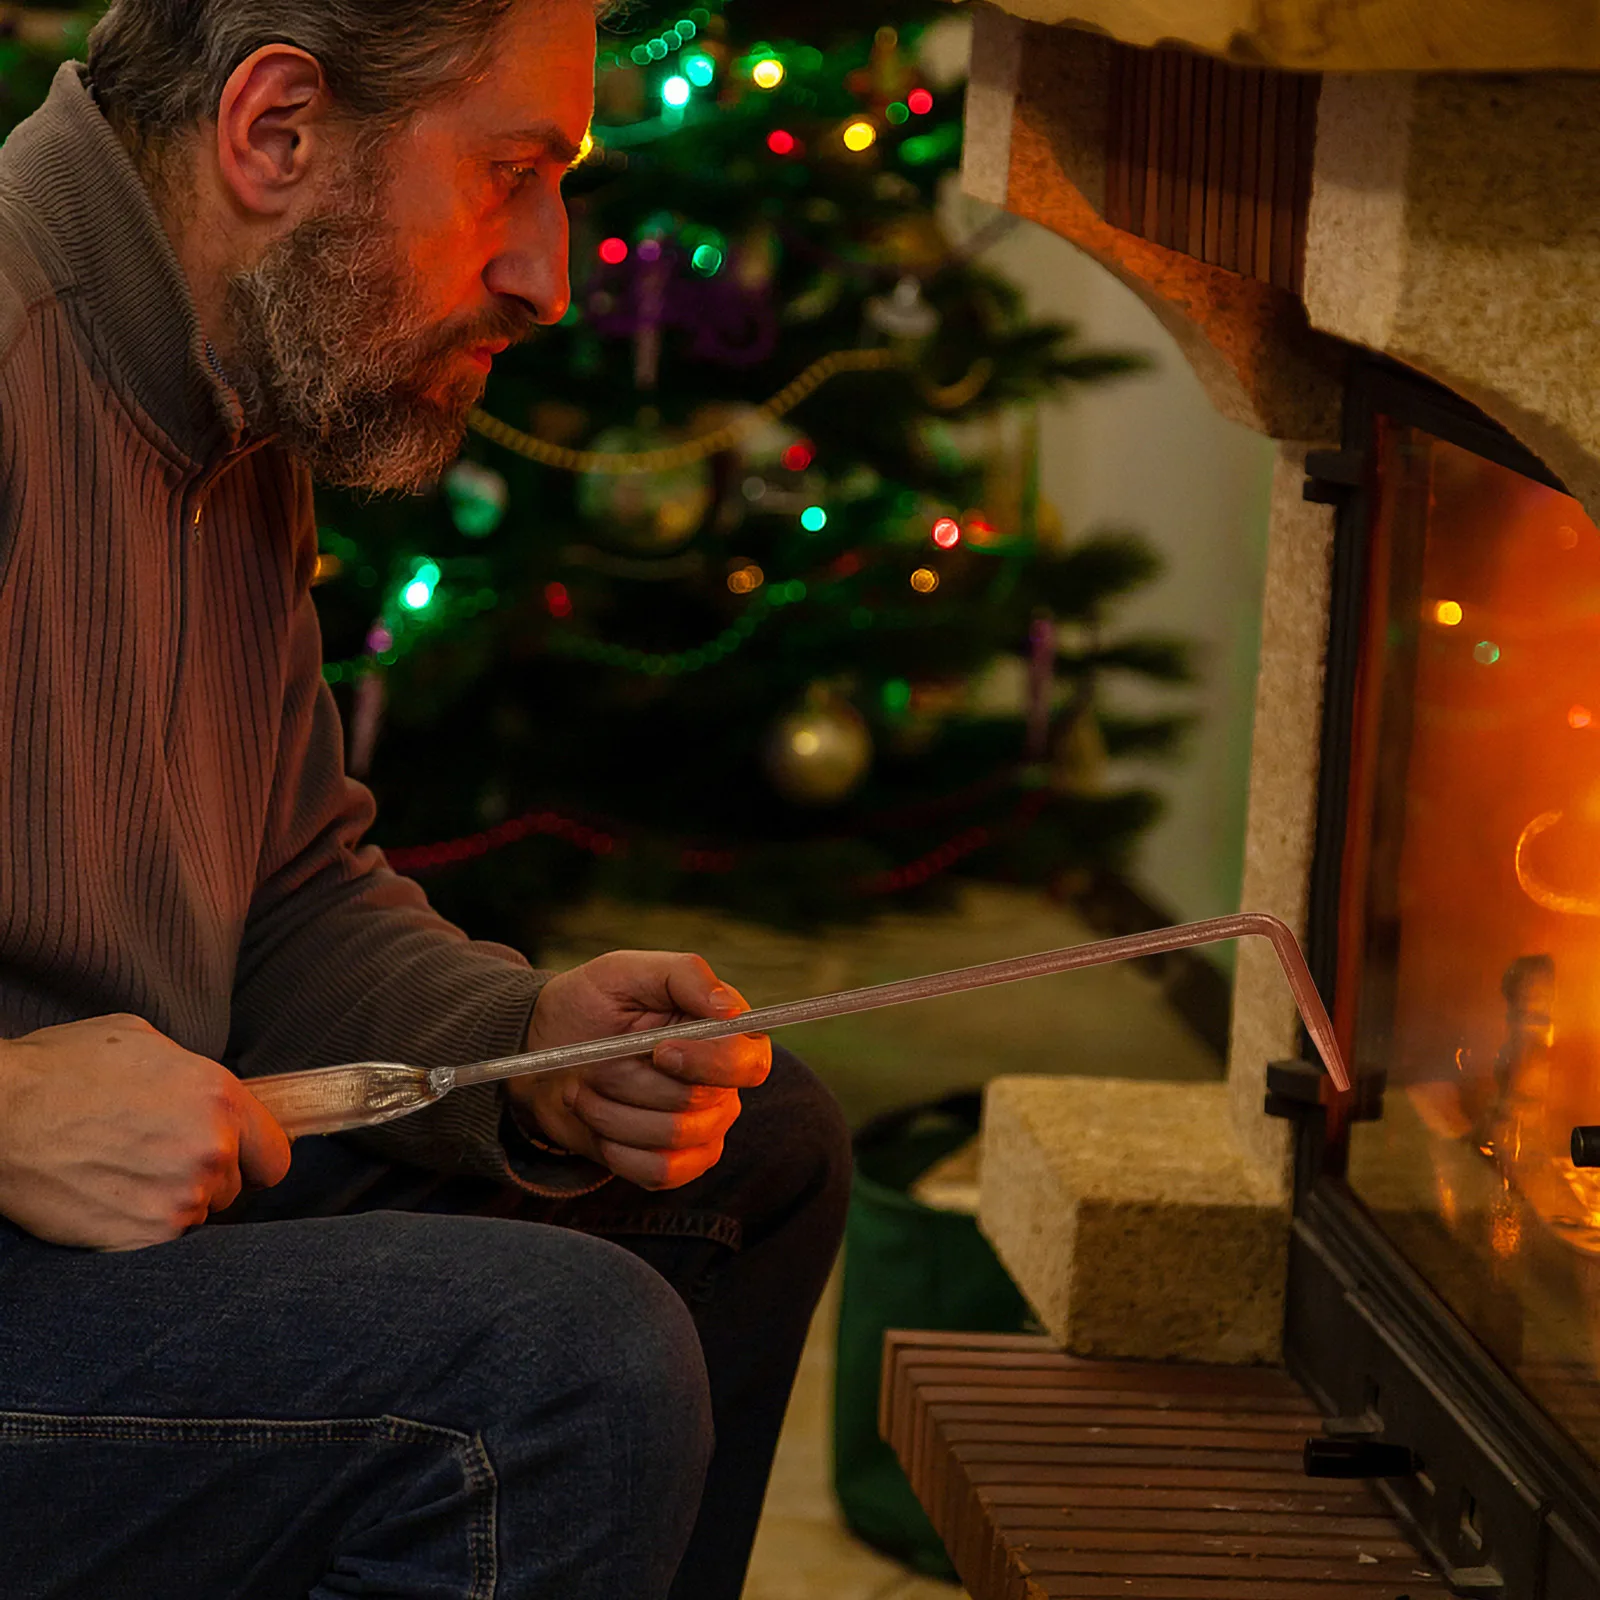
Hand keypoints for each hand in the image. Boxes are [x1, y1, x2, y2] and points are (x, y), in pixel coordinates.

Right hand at [0, 1014, 291, 1249]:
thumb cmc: (63, 1070)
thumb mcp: (146, 1045)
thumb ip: (195, 1078)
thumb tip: (211, 1100)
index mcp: (220, 1099)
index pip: (273, 1156)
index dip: (251, 1159)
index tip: (234, 1160)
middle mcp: (211, 1150)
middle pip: (232, 1188)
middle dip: (203, 1178)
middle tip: (155, 1160)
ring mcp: (178, 1199)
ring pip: (195, 1216)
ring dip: (170, 1202)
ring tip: (124, 1175)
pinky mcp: (141, 1237)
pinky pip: (160, 1241)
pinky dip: (139, 1227)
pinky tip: (108, 1198)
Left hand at [510, 951, 769, 1189]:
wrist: (546, 1051)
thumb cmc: (593, 1003)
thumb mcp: (628, 971)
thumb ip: (686, 975)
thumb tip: (730, 1008)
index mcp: (728, 1033)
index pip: (747, 1062)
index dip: (707, 1062)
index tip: (661, 1050)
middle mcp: (724, 1085)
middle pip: (698, 1103)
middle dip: (634, 1081)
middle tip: (599, 1060)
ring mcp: (704, 1129)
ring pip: (670, 1137)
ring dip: (613, 1112)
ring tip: (585, 1086)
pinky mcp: (677, 1164)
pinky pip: (659, 1172)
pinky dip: (616, 1148)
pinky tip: (596, 1121)